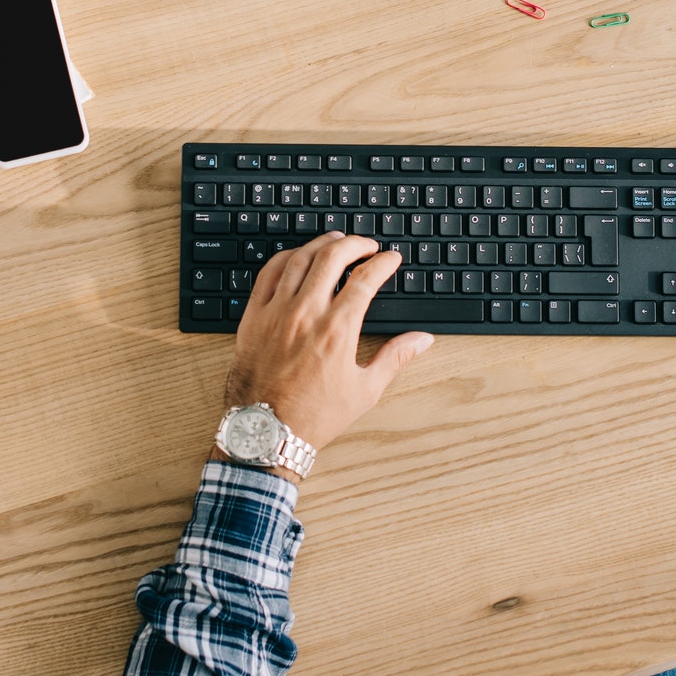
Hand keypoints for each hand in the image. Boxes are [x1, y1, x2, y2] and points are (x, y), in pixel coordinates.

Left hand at [221, 232, 433, 466]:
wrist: (266, 433)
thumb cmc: (314, 416)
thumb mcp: (364, 390)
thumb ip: (395, 358)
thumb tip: (422, 340)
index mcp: (337, 330)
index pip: (365, 279)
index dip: (383, 263)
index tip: (391, 259)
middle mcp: (306, 314)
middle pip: (333, 257)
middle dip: (355, 244)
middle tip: (367, 245)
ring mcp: (276, 313)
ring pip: (299, 259)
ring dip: (321, 245)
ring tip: (336, 242)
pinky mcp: (253, 317)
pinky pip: (268, 274)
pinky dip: (285, 258)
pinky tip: (296, 257)